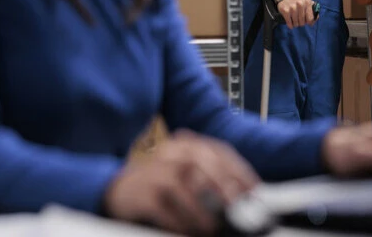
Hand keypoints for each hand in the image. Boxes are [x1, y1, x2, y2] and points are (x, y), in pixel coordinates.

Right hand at [104, 129, 259, 234]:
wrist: (118, 190)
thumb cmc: (160, 183)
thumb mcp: (186, 172)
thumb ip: (210, 177)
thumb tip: (241, 195)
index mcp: (185, 143)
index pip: (217, 150)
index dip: (238, 169)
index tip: (253, 189)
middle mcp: (169, 152)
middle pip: (200, 161)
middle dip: (223, 184)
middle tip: (237, 206)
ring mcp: (153, 171)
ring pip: (181, 184)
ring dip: (200, 208)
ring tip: (213, 226)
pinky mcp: (140, 192)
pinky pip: (163, 207)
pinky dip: (179, 220)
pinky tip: (189, 231)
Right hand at [277, 0, 316, 28]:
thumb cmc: (299, 1)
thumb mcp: (307, 2)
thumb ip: (313, 11)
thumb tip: (313, 21)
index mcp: (307, 2)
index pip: (310, 18)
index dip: (309, 22)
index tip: (306, 21)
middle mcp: (300, 4)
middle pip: (302, 22)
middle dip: (301, 23)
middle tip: (299, 20)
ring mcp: (292, 7)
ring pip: (296, 23)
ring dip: (295, 24)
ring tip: (294, 21)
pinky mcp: (285, 10)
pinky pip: (289, 23)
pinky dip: (290, 25)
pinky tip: (290, 23)